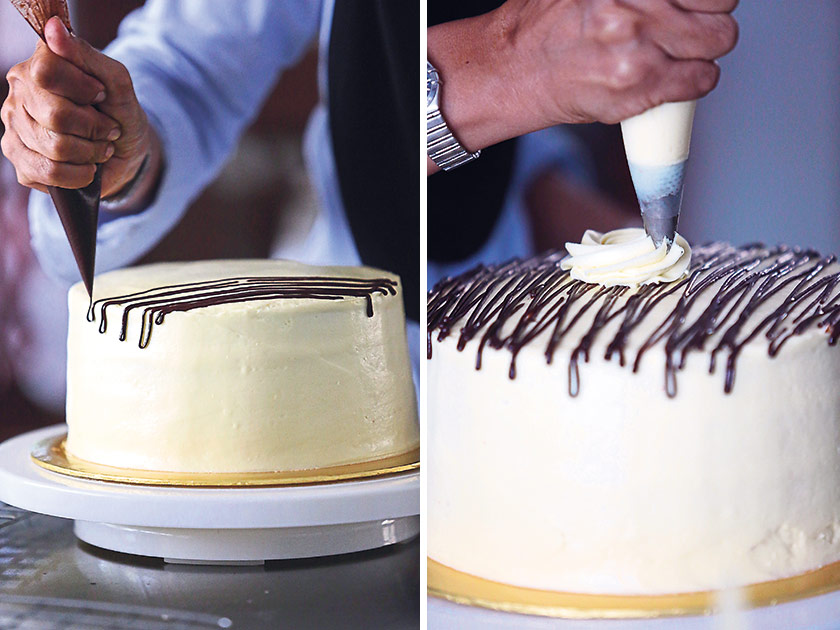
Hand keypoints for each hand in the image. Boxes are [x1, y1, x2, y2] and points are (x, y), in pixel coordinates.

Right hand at [1, 17, 152, 197]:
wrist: (123, 154)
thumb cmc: (118, 113)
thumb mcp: (117, 83)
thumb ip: (88, 56)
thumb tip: (54, 29)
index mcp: (38, 66)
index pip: (46, 71)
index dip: (82, 88)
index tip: (101, 95)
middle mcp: (18, 93)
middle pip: (55, 114)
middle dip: (94, 127)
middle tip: (106, 128)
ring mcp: (14, 129)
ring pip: (54, 146)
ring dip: (90, 152)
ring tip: (99, 147)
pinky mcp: (21, 162)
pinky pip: (49, 172)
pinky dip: (80, 174)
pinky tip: (88, 167)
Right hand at [427, 0, 737, 164]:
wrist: (513, 72)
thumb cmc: (547, 27)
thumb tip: (677, 0)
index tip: (695, 4)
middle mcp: (636, 3)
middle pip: (721, 1)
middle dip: (708, 15)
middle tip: (685, 26)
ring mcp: (639, 44)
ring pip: (718, 41)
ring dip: (704, 49)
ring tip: (675, 52)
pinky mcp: (639, 84)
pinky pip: (701, 80)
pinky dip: (695, 81)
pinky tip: (671, 78)